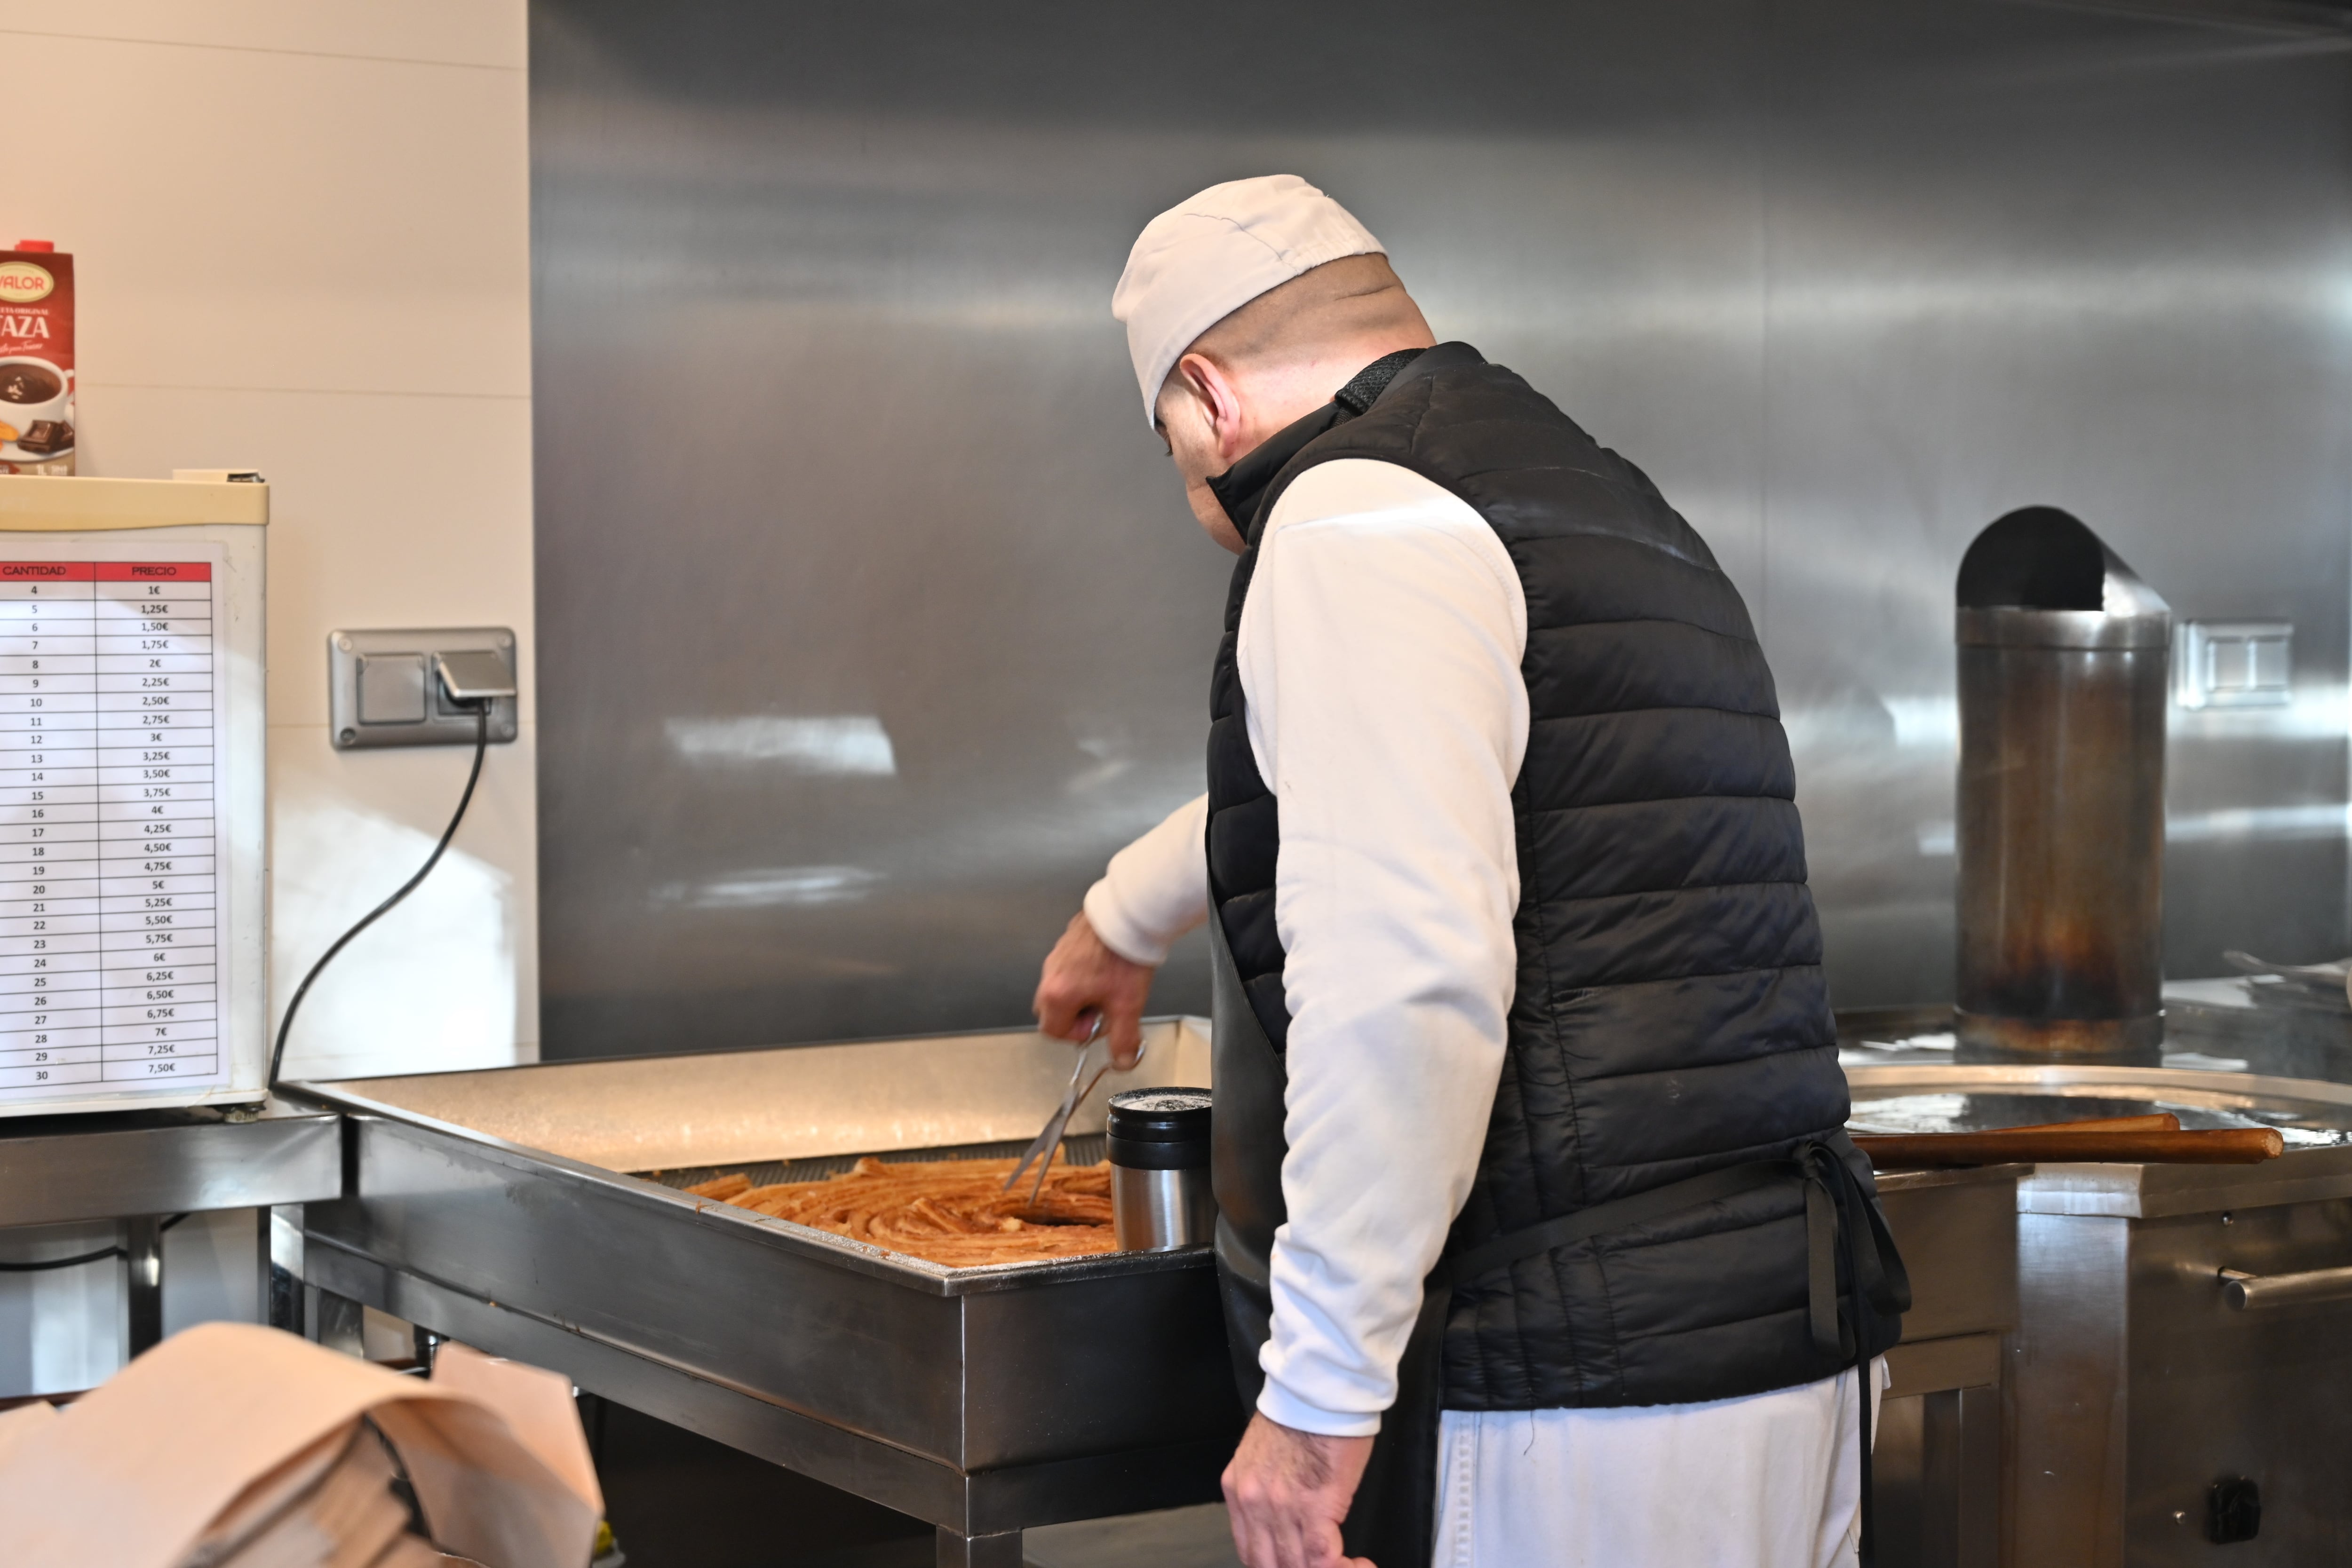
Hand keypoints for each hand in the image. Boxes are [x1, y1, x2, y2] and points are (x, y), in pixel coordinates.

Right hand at [1032, 912, 1154, 1068]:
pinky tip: (1107, 966)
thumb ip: (1123, 1038)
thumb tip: (1122, 1060)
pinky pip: (1068, 968)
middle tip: (1103, 1006)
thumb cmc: (1123, 957)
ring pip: (1061, 987)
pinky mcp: (1066, 942)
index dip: (1077, 1034)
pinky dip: (1083, 974)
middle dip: (1077, 1015)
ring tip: (1109, 984)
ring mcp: (1056, 956)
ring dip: (1081, 994)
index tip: (1098, 1023)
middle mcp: (1050, 974)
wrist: (1128, 916)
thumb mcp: (1127, 1004)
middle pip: (1053, 1010)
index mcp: (1058, 994)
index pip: (1053, 1030)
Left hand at [1222, 1412, 1375, 1567]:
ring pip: (1297, 1567)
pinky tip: (1360, 1564)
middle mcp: (1253, 1503)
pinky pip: (1323, 1558)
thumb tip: (1285, 1516)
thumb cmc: (1301, 1412)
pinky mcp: (1315, 1507)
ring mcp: (1280, 1508)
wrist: (1319, 1389)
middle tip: (1327, 1565)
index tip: (1301, 1564)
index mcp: (1237, 1489)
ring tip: (1351, 1565)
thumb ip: (1266, 1488)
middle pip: (1270, 1566)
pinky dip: (1344, 1567)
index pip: (1249, 1550)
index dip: (1277, 1566)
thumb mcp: (1263, 1453)